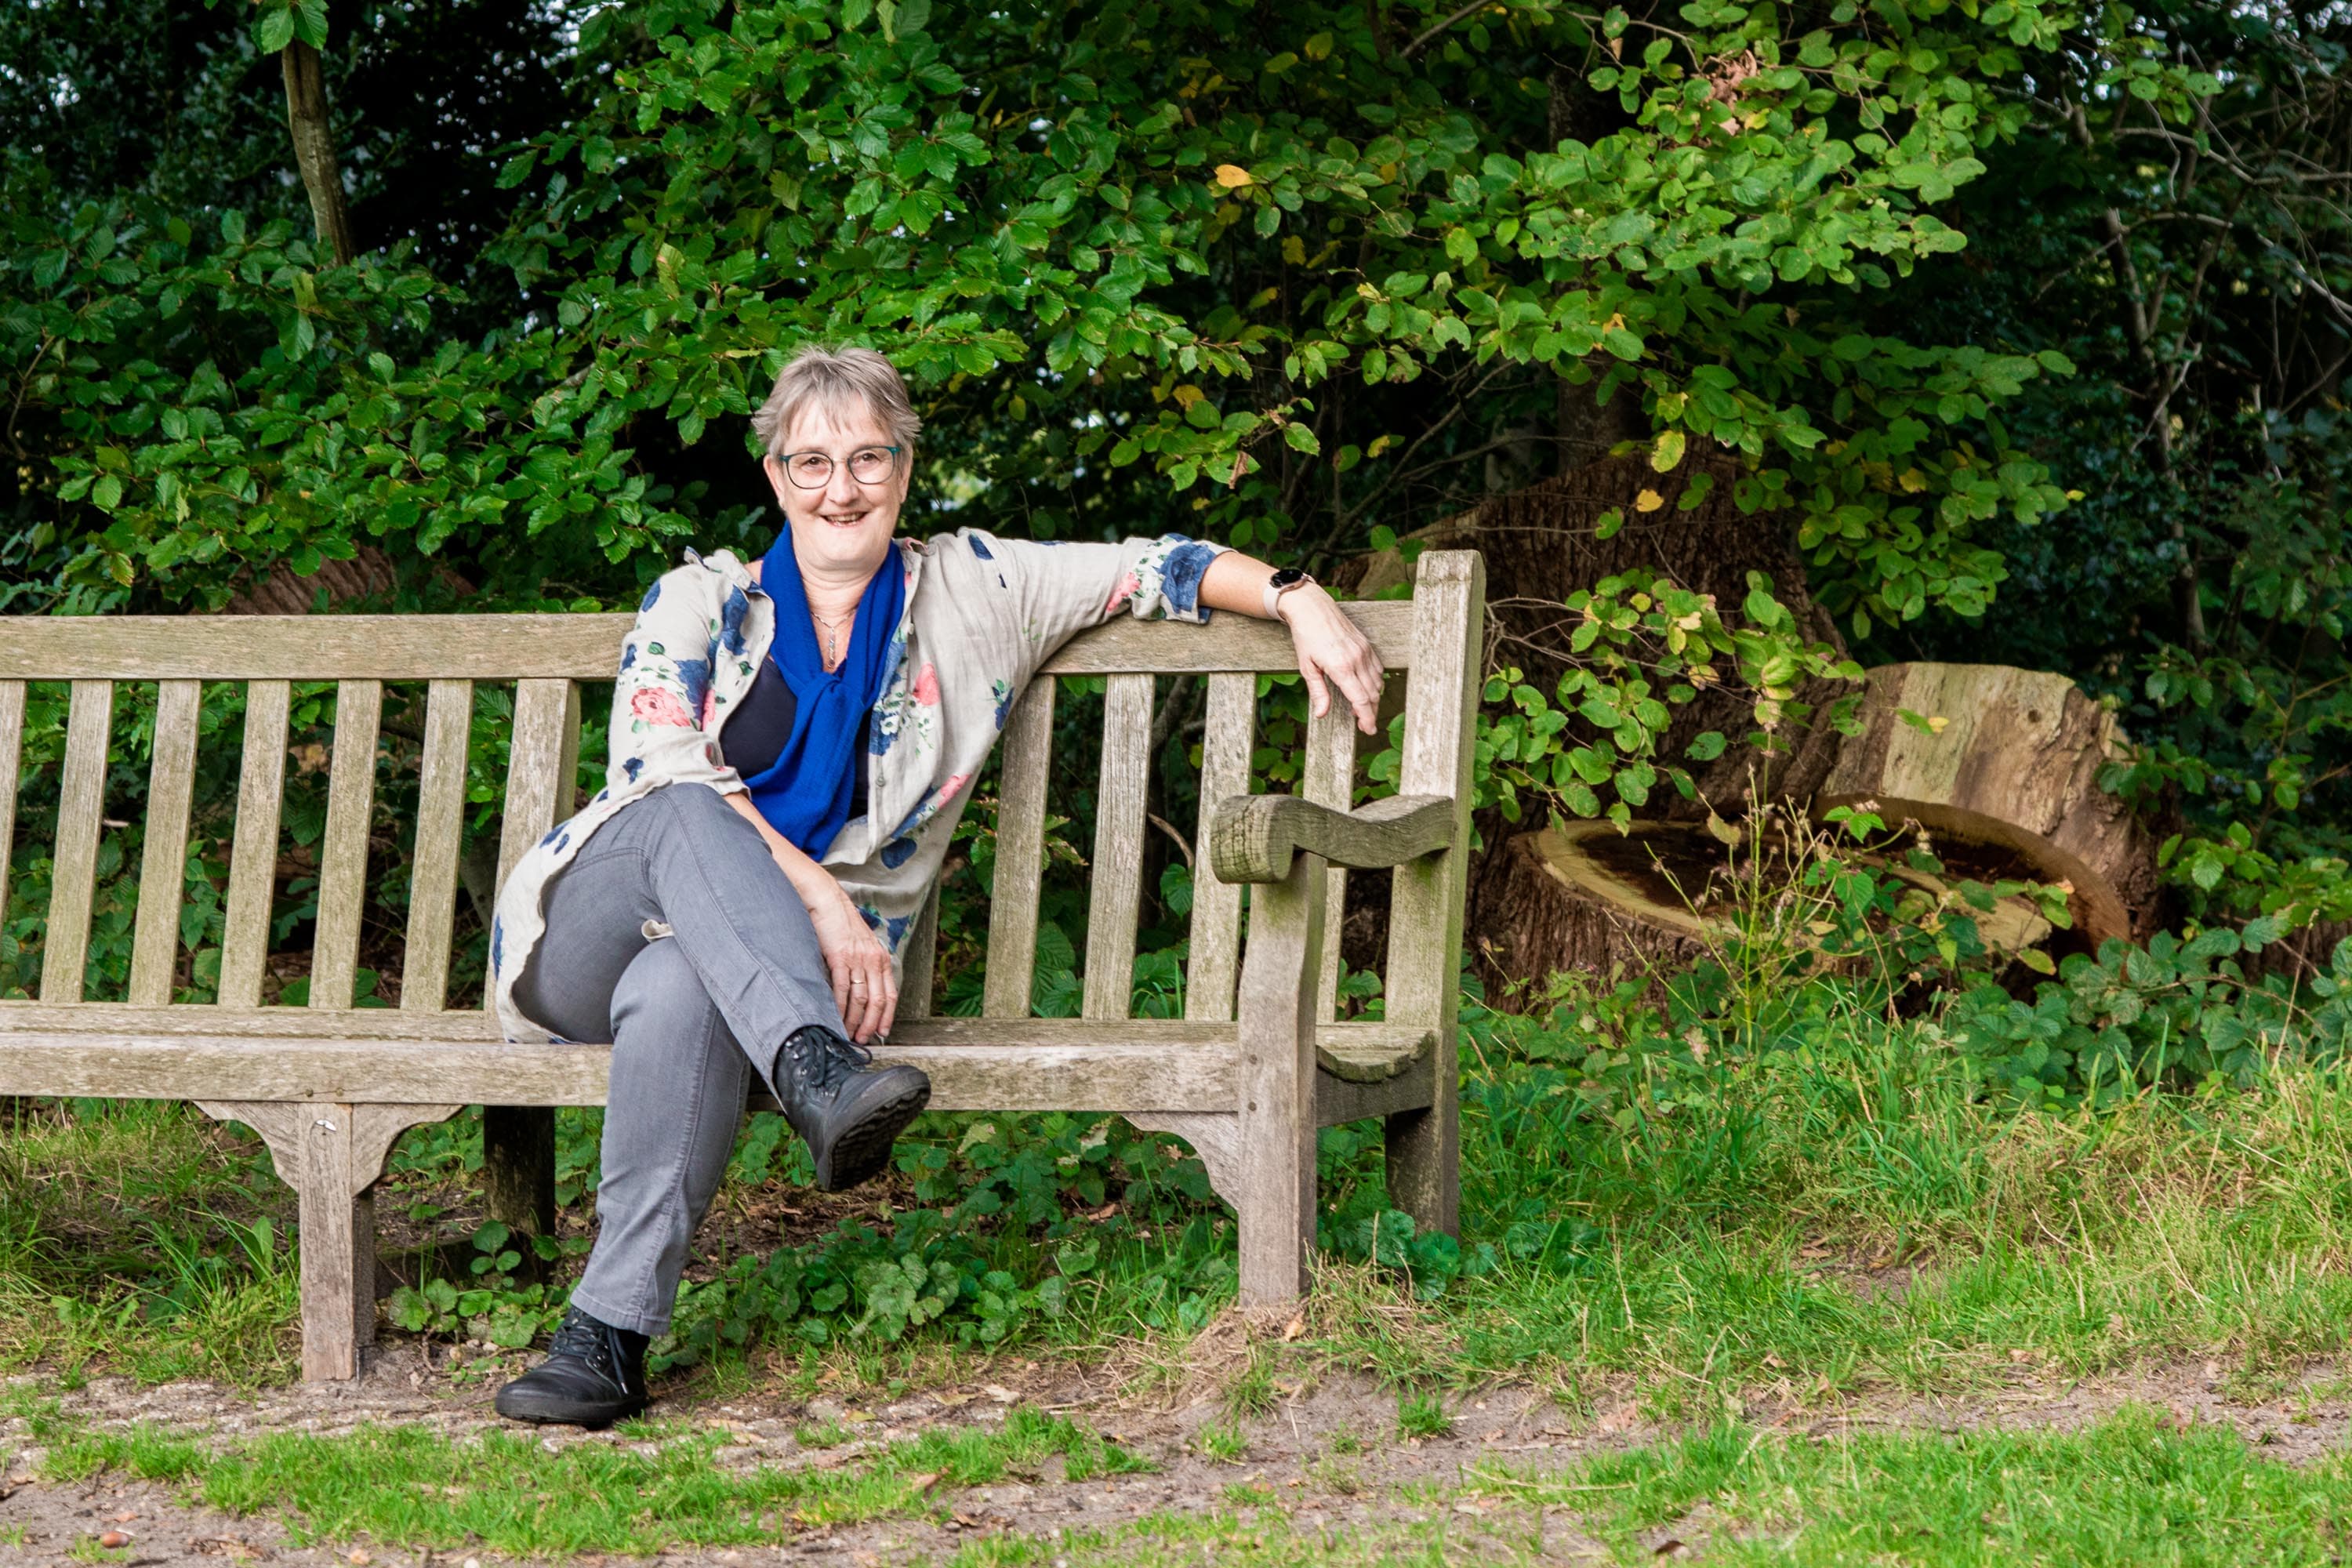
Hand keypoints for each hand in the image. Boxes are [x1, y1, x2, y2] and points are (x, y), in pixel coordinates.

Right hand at [807, 887, 898, 1042]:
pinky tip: (836, 1017)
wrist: (828, 901)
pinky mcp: (839, 957)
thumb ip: (865, 965)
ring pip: (860, 999)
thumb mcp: (861, 945)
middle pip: (877, 1001)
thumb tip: (861, 991)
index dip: (887, 1016)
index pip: (890, 994)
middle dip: (870, 1024)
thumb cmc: (841, 924)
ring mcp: (857, 959)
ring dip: (854, 1020)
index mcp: (880, 958)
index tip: (882, 1032)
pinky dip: (840, 1007)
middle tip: (863, 1039)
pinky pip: (842, 989)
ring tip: (848, 1033)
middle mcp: (873, 960)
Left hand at [1279, 586, 1384, 734]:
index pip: (1360, 699)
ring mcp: (1364, 651)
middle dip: (1371, 713)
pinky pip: (1377, 669)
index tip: (1367, 729)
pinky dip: (1375, 683)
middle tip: (1365, 726)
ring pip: (1377, 683)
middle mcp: (1356, 659)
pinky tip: (1366, 689)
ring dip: (1373, 699)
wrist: (1313, 608)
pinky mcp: (1367, 645)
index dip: (1366, 717)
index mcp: (1341, 667)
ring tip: (1362, 710)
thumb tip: (1322, 714)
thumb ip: (1318, 692)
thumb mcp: (1307, 667)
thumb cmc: (1306, 637)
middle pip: (1371, 694)